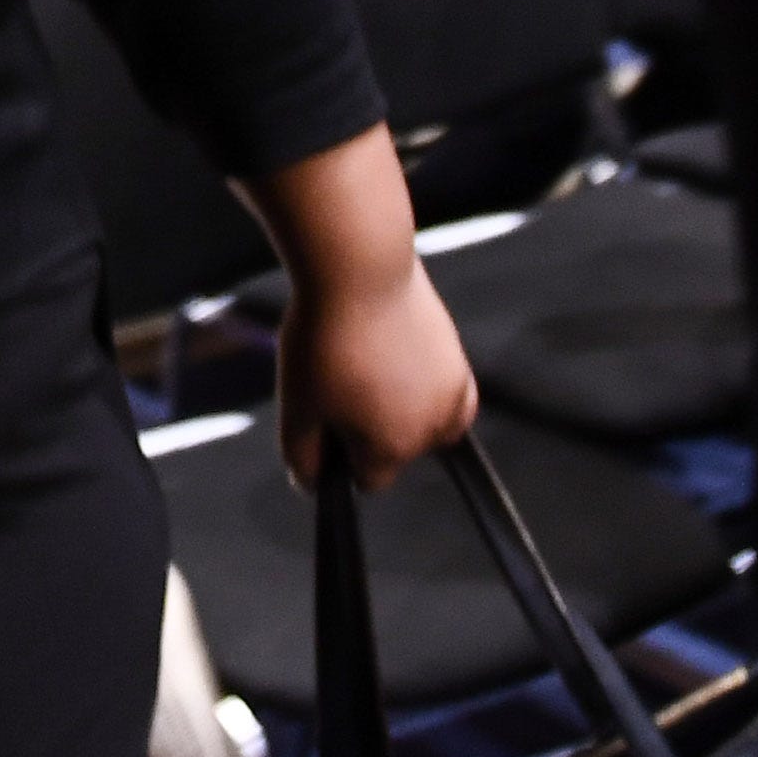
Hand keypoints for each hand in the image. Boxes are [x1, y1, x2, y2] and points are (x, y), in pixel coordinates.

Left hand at [276, 258, 478, 494]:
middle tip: (342, 381)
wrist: (360, 270)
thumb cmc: (322, 340)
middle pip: (399, 451)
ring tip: (369, 368)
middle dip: (373, 431)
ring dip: (404, 411)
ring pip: (427, 426)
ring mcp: (453, 394)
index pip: (370, 480)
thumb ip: (303, 456)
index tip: (326, 417)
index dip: (343, 453)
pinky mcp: (460, 359)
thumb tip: (312, 486)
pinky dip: (430, 392)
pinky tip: (403, 368)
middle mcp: (433, 430)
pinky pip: (451, 398)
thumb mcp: (297, 405)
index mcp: (392, 448)